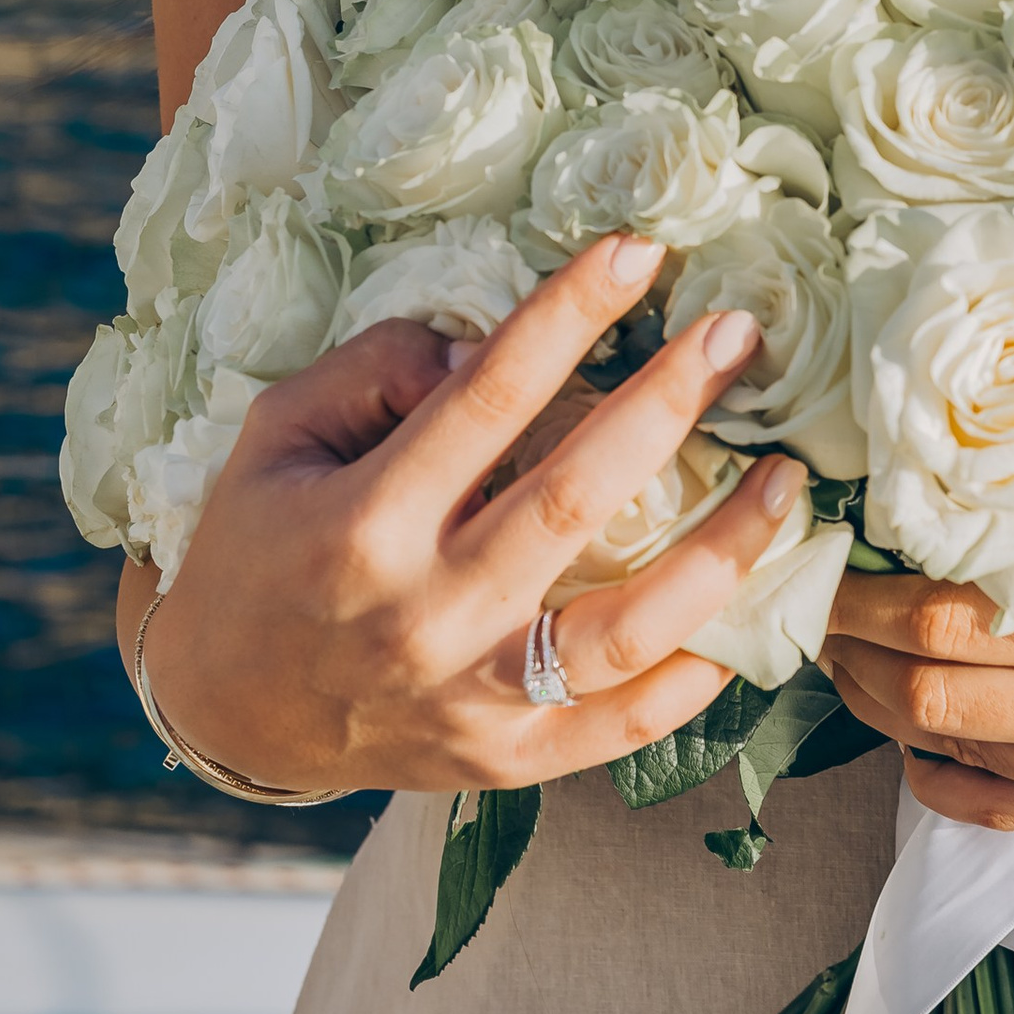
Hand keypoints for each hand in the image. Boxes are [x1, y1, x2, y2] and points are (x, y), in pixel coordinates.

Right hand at [122, 234, 798, 801]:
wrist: (229, 712)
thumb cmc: (261, 550)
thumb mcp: (278, 436)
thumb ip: (373, 371)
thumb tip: (482, 348)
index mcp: (363, 526)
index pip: (486, 399)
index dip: (569, 314)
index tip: (640, 251)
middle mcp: (423, 618)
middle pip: (573, 501)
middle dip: (668, 405)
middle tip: (739, 334)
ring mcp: (471, 701)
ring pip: (625, 631)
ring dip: (721, 551)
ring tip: (784, 482)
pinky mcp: (507, 762)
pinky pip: (625, 726)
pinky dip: (699, 674)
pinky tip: (751, 608)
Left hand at [819, 534, 1013, 831]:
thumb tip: (984, 470)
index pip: (947, 616)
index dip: (867, 589)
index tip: (829, 548)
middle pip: (926, 687)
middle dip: (849, 645)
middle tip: (809, 599)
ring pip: (945, 748)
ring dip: (876, 702)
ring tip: (842, 656)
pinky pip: (996, 809)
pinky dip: (934, 777)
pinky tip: (909, 742)